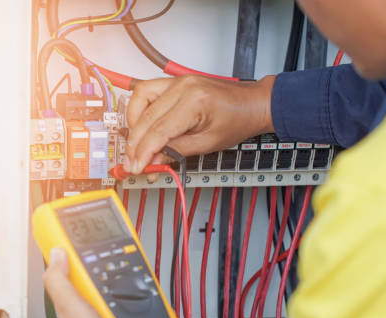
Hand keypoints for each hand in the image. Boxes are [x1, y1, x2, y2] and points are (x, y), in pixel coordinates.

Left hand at [43, 247, 120, 317]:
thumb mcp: (70, 307)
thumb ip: (60, 281)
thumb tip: (55, 253)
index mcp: (66, 312)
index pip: (73, 281)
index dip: (83, 270)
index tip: (91, 261)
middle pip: (97, 295)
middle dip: (107, 292)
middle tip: (113, 297)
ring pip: (113, 311)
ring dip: (121, 310)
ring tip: (123, 314)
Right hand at [124, 75, 275, 173]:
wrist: (252, 103)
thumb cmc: (238, 120)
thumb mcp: (208, 144)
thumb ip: (176, 152)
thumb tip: (153, 160)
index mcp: (194, 101)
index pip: (158, 130)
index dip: (143, 152)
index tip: (137, 167)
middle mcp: (183, 87)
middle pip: (145, 117)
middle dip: (135, 144)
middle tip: (133, 162)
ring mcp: (177, 81)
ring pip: (139, 98)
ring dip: (133, 123)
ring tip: (136, 144)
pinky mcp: (175, 82)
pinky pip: (147, 91)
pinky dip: (139, 109)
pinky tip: (142, 125)